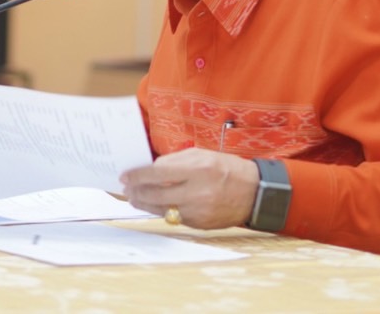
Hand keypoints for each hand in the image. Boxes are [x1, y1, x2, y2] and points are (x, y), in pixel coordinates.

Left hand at [119, 148, 258, 229]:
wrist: (254, 192)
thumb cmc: (226, 168)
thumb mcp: (202, 155)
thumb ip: (176, 161)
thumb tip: (151, 168)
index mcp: (198, 169)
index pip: (157, 173)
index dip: (137, 175)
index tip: (125, 176)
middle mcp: (197, 192)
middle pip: (155, 194)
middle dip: (136, 191)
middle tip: (126, 189)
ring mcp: (198, 211)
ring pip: (161, 210)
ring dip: (144, 204)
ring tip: (134, 198)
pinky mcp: (199, 225)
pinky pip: (174, 218)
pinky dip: (163, 211)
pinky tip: (155, 206)